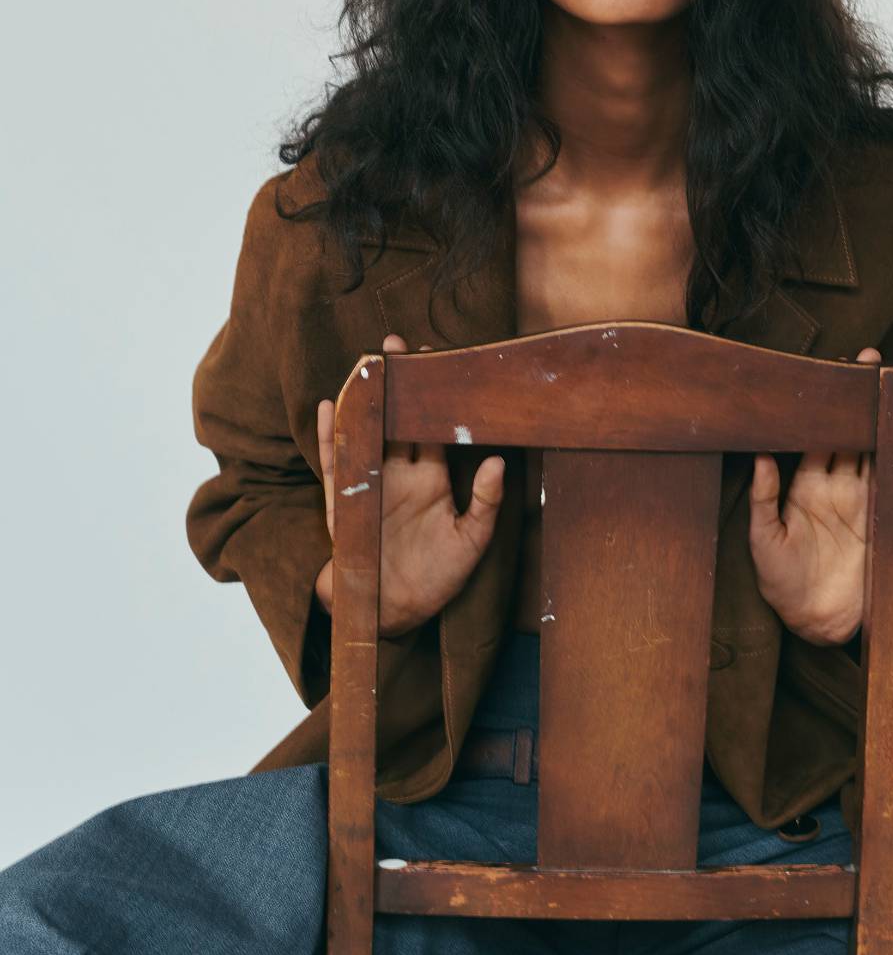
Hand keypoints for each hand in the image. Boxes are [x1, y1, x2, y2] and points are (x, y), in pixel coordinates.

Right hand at [314, 333, 506, 638]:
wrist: (396, 610)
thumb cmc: (438, 576)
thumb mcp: (472, 542)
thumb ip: (486, 503)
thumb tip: (501, 463)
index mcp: (432, 477)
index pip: (434, 426)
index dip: (436, 397)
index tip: (439, 360)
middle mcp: (399, 473)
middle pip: (397, 418)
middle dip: (396, 383)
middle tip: (396, 343)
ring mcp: (370, 483)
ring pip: (365, 431)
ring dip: (363, 399)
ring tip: (364, 364)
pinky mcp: (343, 501)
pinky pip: (334, 462)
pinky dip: (331, 436)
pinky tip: (329, 406)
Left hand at [747, 346, 881, 646]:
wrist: (815, 621)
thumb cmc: (780, 583)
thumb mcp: (762, 540)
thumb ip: (763, 498)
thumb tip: (759, 455)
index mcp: (804, 486)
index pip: (815, 436)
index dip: (820, 407)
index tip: (827, 375)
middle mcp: (835, 487)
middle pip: (848, 433)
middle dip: (857, 400)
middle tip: (867, 362)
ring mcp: (861, 500)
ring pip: (874, 449)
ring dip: (881, 419)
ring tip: (889, 385)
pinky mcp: (880, 517)